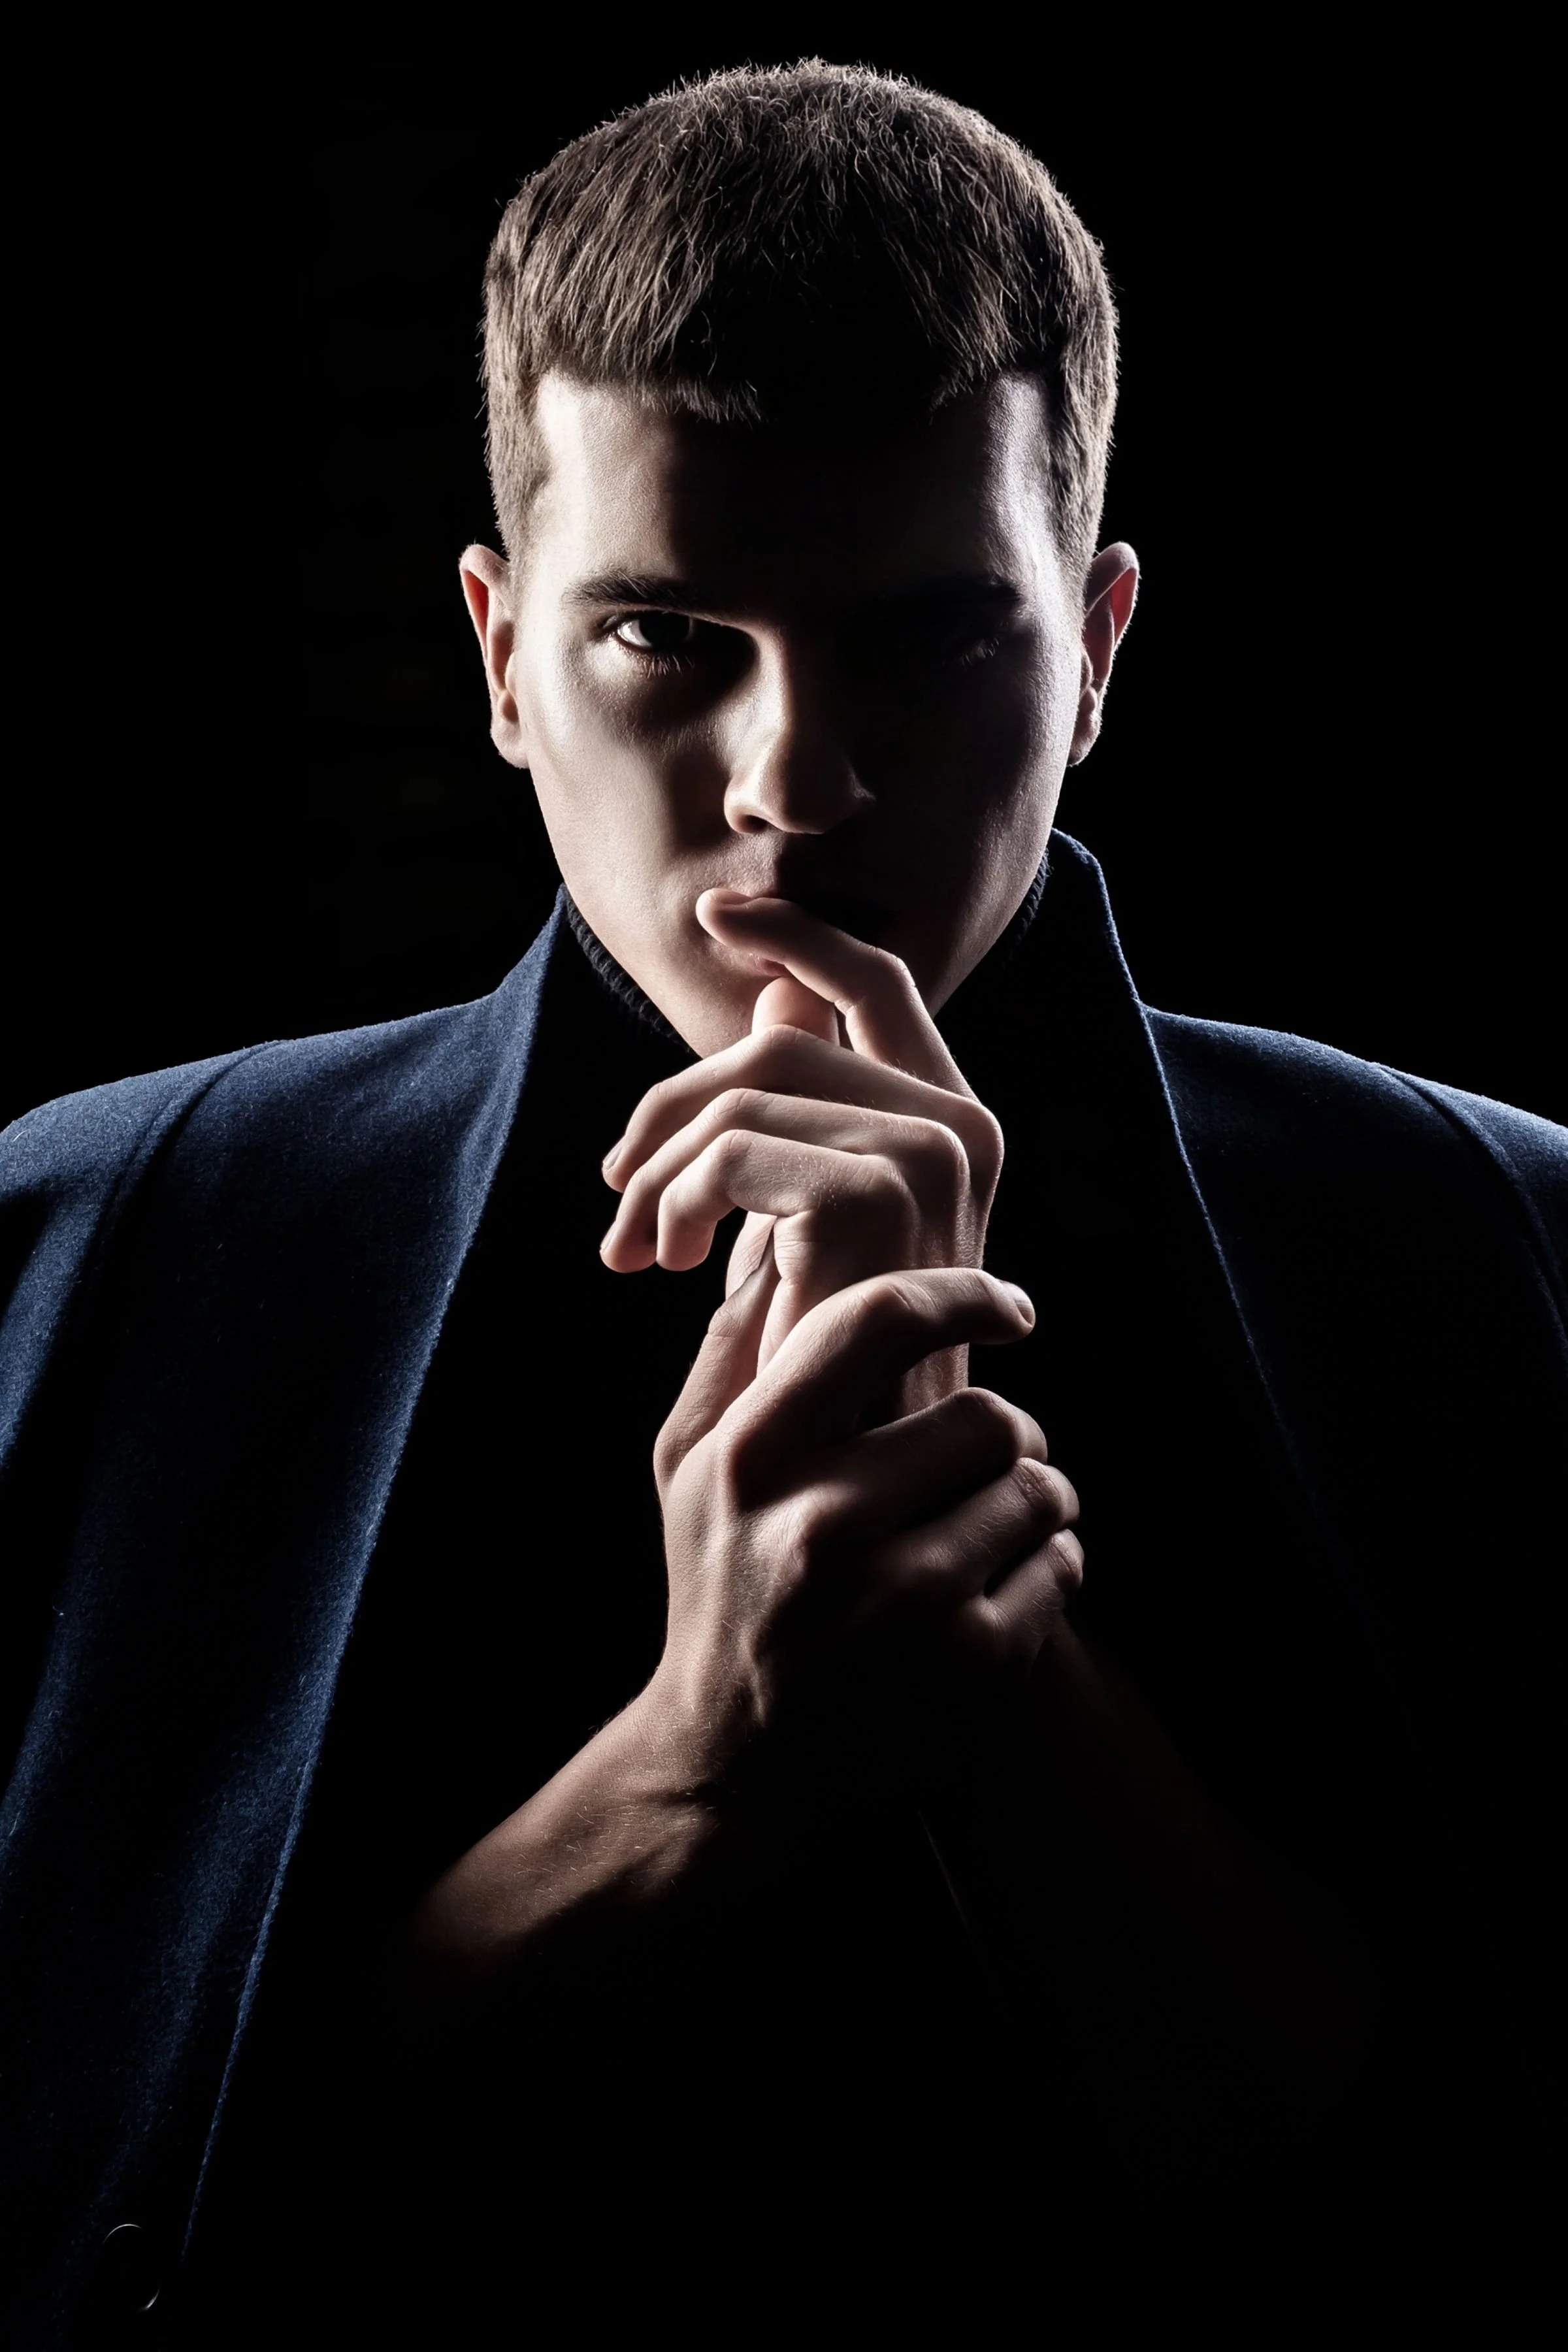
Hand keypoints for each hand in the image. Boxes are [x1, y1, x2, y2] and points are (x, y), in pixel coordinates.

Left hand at [600, 892, 1005, 1409]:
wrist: (839, 1485)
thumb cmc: (816, 1375)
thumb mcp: (796, 1224)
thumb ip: (795, 1111)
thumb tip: (774, 994)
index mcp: (949, 1128)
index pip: (880, 983)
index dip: (796, 934)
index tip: (717, 917)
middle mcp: (960, 1130)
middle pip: (777, 1040)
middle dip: (671, 1109)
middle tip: (616, 1196)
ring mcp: (930, 1154)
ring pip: (741, 1089)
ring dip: (657, 1171)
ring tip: (634, 1249)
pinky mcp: (880, 1191)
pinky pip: (728, 1145)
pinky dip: (671, 1199)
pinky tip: (661, 1264)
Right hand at [646, 1260, 1082, 1806]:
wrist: (730, 1760)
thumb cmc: (718, 1582)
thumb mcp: (687, 1463)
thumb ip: (732, 1347)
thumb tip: (782, 1240)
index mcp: (751, 1458)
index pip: (877, 1320)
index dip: (963, 1294)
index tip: (1010, 1305)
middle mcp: (822, 1525)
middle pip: (987, 1414)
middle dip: (1006, 1429)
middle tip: (987, 1454)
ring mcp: (900, 1601)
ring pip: (1039, 1488)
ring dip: (1032, 1495)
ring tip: (988, 1519)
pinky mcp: (966, 1665)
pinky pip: (1062, 1565)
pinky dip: (1046, 1565)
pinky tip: (994, 1583)